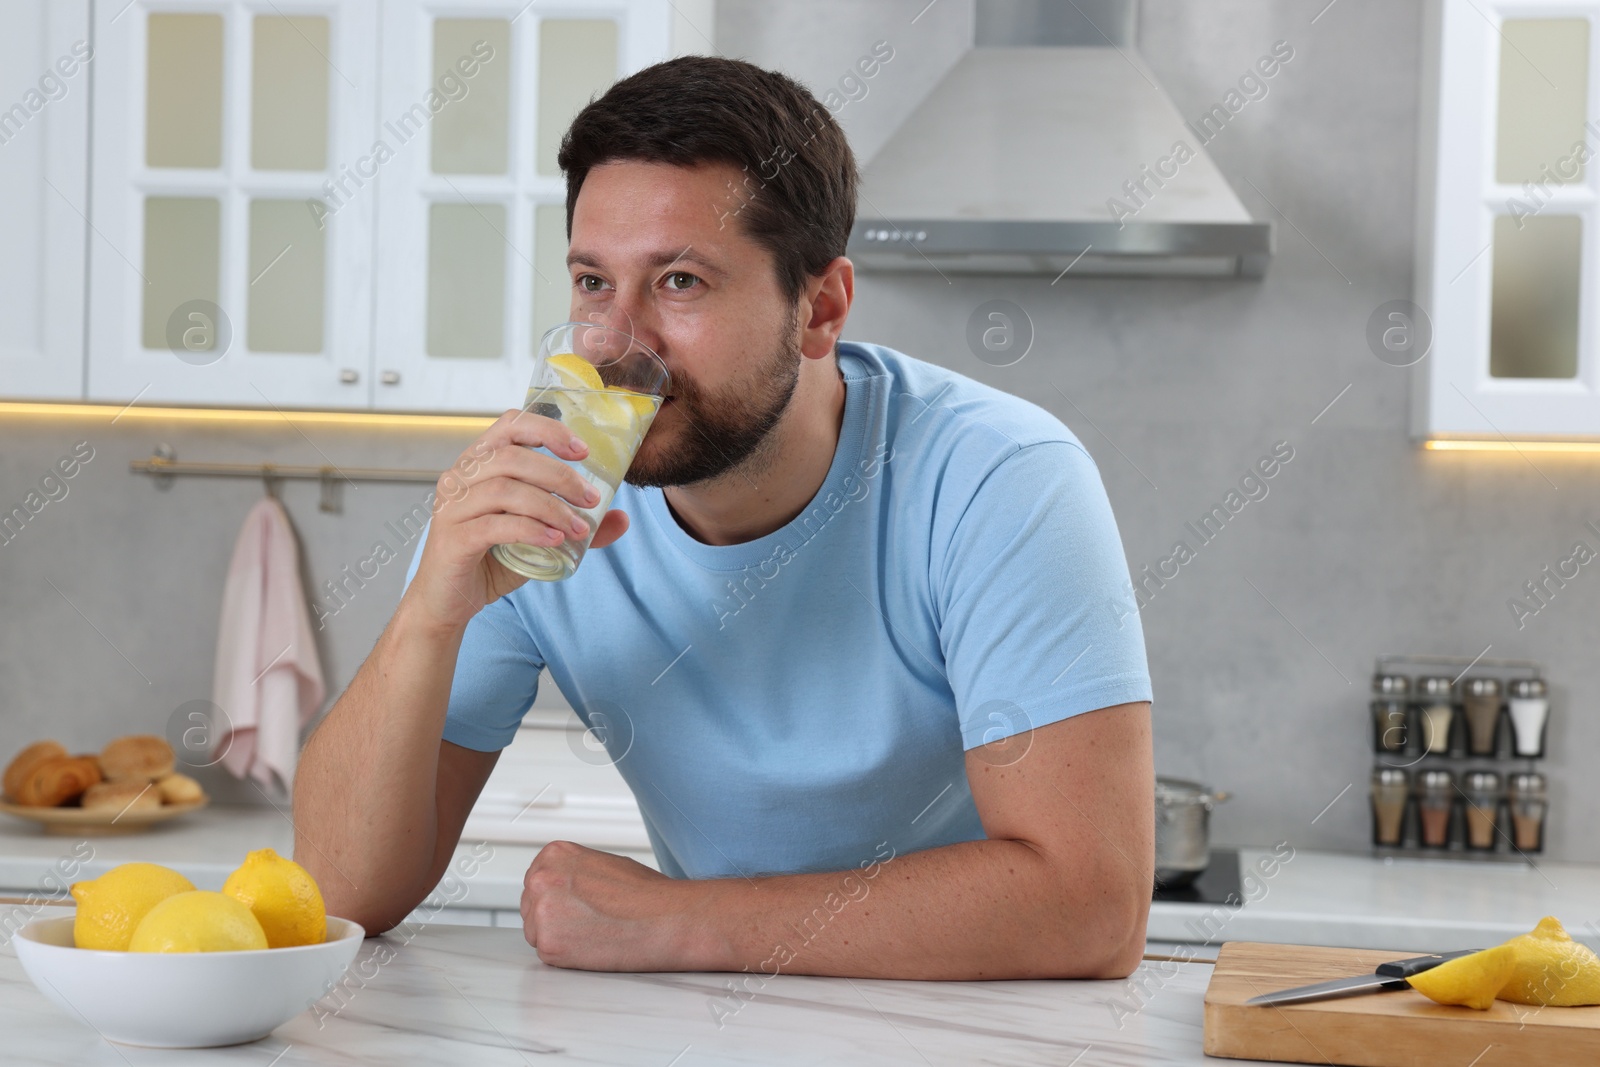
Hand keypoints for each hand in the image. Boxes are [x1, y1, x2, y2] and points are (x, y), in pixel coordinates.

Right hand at [401, 410, 631, 632]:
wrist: (450, 602)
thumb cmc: (491, 559)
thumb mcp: (538, 536)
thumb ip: (574, 524)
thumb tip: (622, 518)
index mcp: (479, 463)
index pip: (511, 425)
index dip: (548, 430)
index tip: (582, 451)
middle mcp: (459, 477)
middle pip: (512, 457)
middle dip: (559, 476)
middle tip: (590, 499)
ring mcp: (451, 507)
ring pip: (505, 489)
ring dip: (550, 506)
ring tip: (577, 527)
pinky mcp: (451, 538)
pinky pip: (494, 525)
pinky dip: (530, 529)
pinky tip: (554, 540)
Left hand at [520, 841, 699, 970]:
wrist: (664, 919)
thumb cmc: (644, 894)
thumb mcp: (603, 863)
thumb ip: (573, 872)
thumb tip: (562, 888)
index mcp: (554, 854)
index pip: (535, 880)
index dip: (556, 897)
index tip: (574, 905)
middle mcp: (541, 878)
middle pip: (530, 906)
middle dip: (554, 917)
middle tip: (586, 922)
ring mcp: (542, 912)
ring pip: (536, 932)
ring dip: (558, 937)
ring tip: (593, 932)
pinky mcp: (548, 945)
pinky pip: (547, 954)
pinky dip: (566, 956)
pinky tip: (592, 945)